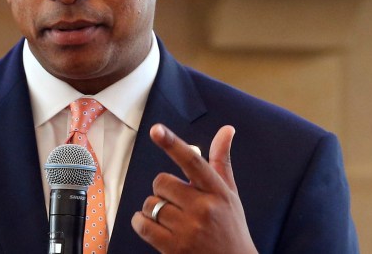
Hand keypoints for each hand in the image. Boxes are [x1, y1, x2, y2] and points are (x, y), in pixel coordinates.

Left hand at [131, 124, 256, 253]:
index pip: (192, 162)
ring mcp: (189, 229)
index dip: (172, 144)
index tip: (156, 130)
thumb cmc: (230, 228)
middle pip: (161, 182)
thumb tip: (226, 129)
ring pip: (150, 204)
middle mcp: (204, 208)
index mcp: (217, 191)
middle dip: (163, 191)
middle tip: (177, 202)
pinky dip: (141, 222)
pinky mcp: (174, 248)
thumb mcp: (229, 194)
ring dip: (153, 210)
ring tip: (171, 220)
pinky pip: (142, 224)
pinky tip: (153, 226)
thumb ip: (221, 161)